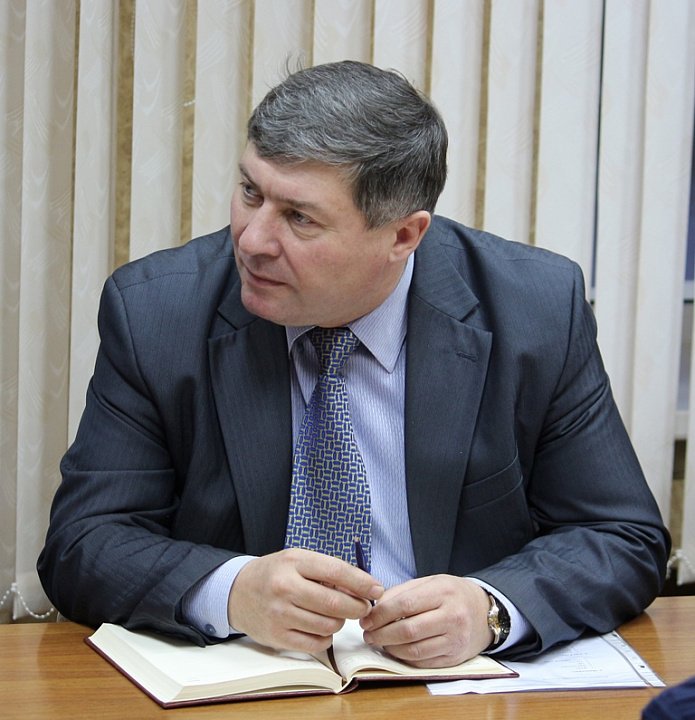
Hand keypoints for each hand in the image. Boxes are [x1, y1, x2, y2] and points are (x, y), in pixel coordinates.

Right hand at [227, 548, 383, 653]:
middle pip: (335, 604)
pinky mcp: (277, 637)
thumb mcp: (298, 560)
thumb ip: (328, 570)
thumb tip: (364, 588)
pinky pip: (317, 643)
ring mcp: (279, 614)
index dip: (362, 582)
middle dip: (358, 607)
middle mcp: (285, 587)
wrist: (237, 592)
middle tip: (363, 607)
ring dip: (340, 621)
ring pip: (329, 625)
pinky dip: (326, 636)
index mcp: (293, 562)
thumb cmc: (276, 573)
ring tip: (334, 613)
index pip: (336, 572)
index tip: (377, 589)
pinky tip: (320, 626)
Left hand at [359, 575, 491, 667]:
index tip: (366, 619)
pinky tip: (395, 650)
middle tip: (368, 634)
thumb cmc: (452, 594)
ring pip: (414, 650)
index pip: (405, 604)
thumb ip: (402, 592)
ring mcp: (455, 640)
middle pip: (408, 630)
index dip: (381, 614)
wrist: (484, 612)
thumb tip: (375, 607)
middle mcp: (452, 616)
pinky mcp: (454, 658)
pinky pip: (422, 662)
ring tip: (379, 641)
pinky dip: (404, 657)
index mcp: (443, 592)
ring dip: (390, 648)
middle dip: (381, 633)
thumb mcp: (430, 582)